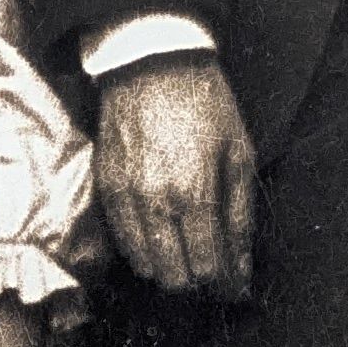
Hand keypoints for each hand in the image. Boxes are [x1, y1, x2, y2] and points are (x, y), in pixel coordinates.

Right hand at [95, 54, 255, 295]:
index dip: (223, 283)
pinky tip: (160, 238)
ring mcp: (126, 197)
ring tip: (186, 251)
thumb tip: (242, 273)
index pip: (207, 268)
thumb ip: (240, 218)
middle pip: (174, 277)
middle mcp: (156, 203)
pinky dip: (142, 251)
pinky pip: (122, 242)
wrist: (152, 63)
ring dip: (169, 269)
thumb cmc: (206, 106)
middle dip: (197, 281)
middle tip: (211, 267)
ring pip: (145, 266)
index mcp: (196, 194)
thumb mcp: (239, 156)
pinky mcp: (105, 189)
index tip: (233, 282)